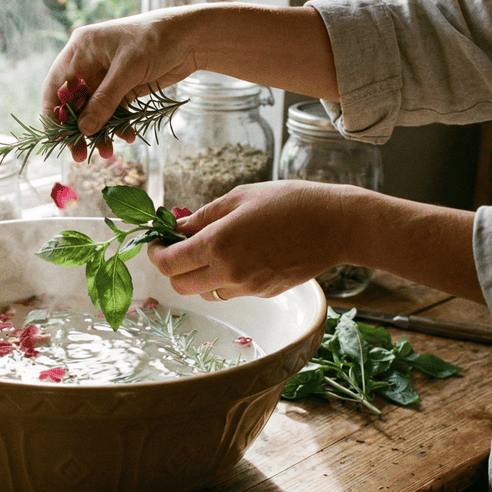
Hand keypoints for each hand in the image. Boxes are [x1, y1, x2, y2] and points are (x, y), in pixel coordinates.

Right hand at [41, 7, 198, 161]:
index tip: (55, 138)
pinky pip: (113, 111)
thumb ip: (105, 100)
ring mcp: (106, 76)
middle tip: (78, 154)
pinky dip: (117, 125)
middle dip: (77, 128)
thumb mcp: (128, 70)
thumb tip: (84, 129)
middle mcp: (89, 62)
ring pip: (93, 110)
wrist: (191, 37)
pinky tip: (126, 137)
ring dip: (98, 131)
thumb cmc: (156, 40)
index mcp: (81, 49)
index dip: (53, 112)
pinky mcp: (123, 86)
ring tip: (107, 153)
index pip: (56, 84)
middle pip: (73, 102)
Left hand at [147, 181, 358, 299]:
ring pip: (205, 292)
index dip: (156, 254)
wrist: (335, 225)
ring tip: (213, 250)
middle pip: (181, 286)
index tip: (156, 243)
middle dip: (174, 268)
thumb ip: (204, 215)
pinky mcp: (264, 294)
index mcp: (219, 244)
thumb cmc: (289, 202)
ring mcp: (247, 287)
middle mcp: (229, 271)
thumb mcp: (240, 198)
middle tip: (180, 247)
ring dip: (199, 275)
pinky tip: (240, 256)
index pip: (169, 263)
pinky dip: (225, 278)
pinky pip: (231, 292)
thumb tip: (177, 226)